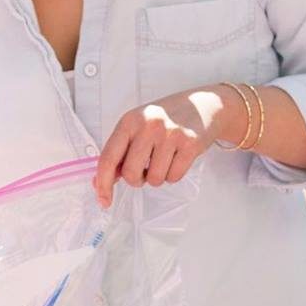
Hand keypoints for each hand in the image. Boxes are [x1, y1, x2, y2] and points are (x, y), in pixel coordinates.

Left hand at [94, 87, 226, 207]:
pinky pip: (174, 177)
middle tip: (145, 169)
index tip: (103, 200)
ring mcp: (170, 134)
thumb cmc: (165, 119)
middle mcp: (148, 125)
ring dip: (158, 177)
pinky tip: (177, 158)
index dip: (103, 183)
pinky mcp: (190, 144)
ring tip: (164, 159)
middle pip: (130, 174)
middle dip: (137, 179)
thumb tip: (103, 181)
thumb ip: (120, 152)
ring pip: (154, 180)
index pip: (108, 158)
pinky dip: (174, 174)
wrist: (203, 106)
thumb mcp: (137, 127)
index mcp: (129, 121)